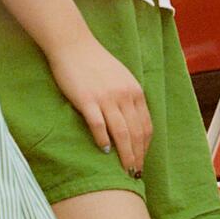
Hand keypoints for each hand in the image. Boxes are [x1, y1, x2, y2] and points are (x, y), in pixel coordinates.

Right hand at [49, 37, 152, 174]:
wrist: (73, 45)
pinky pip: (98, 125)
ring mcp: (106, 98)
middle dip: (137, 156)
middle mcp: (124, 95)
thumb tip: (132, 122)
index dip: (145, 146)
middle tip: (135, 173)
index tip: (142, 161)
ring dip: (124, 154)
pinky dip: (103, 140)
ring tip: (124, 169)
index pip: (146, 125)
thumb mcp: (121, 77)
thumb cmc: (96, 62)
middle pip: (136, 133)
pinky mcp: (87, 99)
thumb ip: (128, 97)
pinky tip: (104, 150)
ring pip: (121, 133)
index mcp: (135, 91)